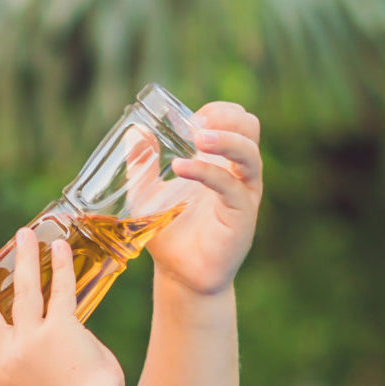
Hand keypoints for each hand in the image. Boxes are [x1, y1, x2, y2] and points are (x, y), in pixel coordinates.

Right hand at [0, 226, 125, 385]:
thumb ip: (25, 367)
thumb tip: (40, 338)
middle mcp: (8, 357)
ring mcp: (33, 341)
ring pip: (21, 288)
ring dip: (22, 257)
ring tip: (24, 235)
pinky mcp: (61, 330)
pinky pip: (59, 290)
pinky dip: (59, 265)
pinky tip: (59, 247)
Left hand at [143, 100, 262, 296]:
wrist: (180, 274)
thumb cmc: (170, 233)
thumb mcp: (148, 193)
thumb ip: (142, 163)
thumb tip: (134, 132)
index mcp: (221, 161)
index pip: (234, 120)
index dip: (215, 111)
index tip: (187, 118)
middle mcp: (238, 173)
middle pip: (250, 127)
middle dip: (225, 117)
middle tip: (193, 124)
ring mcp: (244, 192)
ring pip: (249, 151)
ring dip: (224, 139)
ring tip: (196, 136)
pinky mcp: (242, 214)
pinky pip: (230, 185)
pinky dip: (206, 172)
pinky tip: (181, 167)